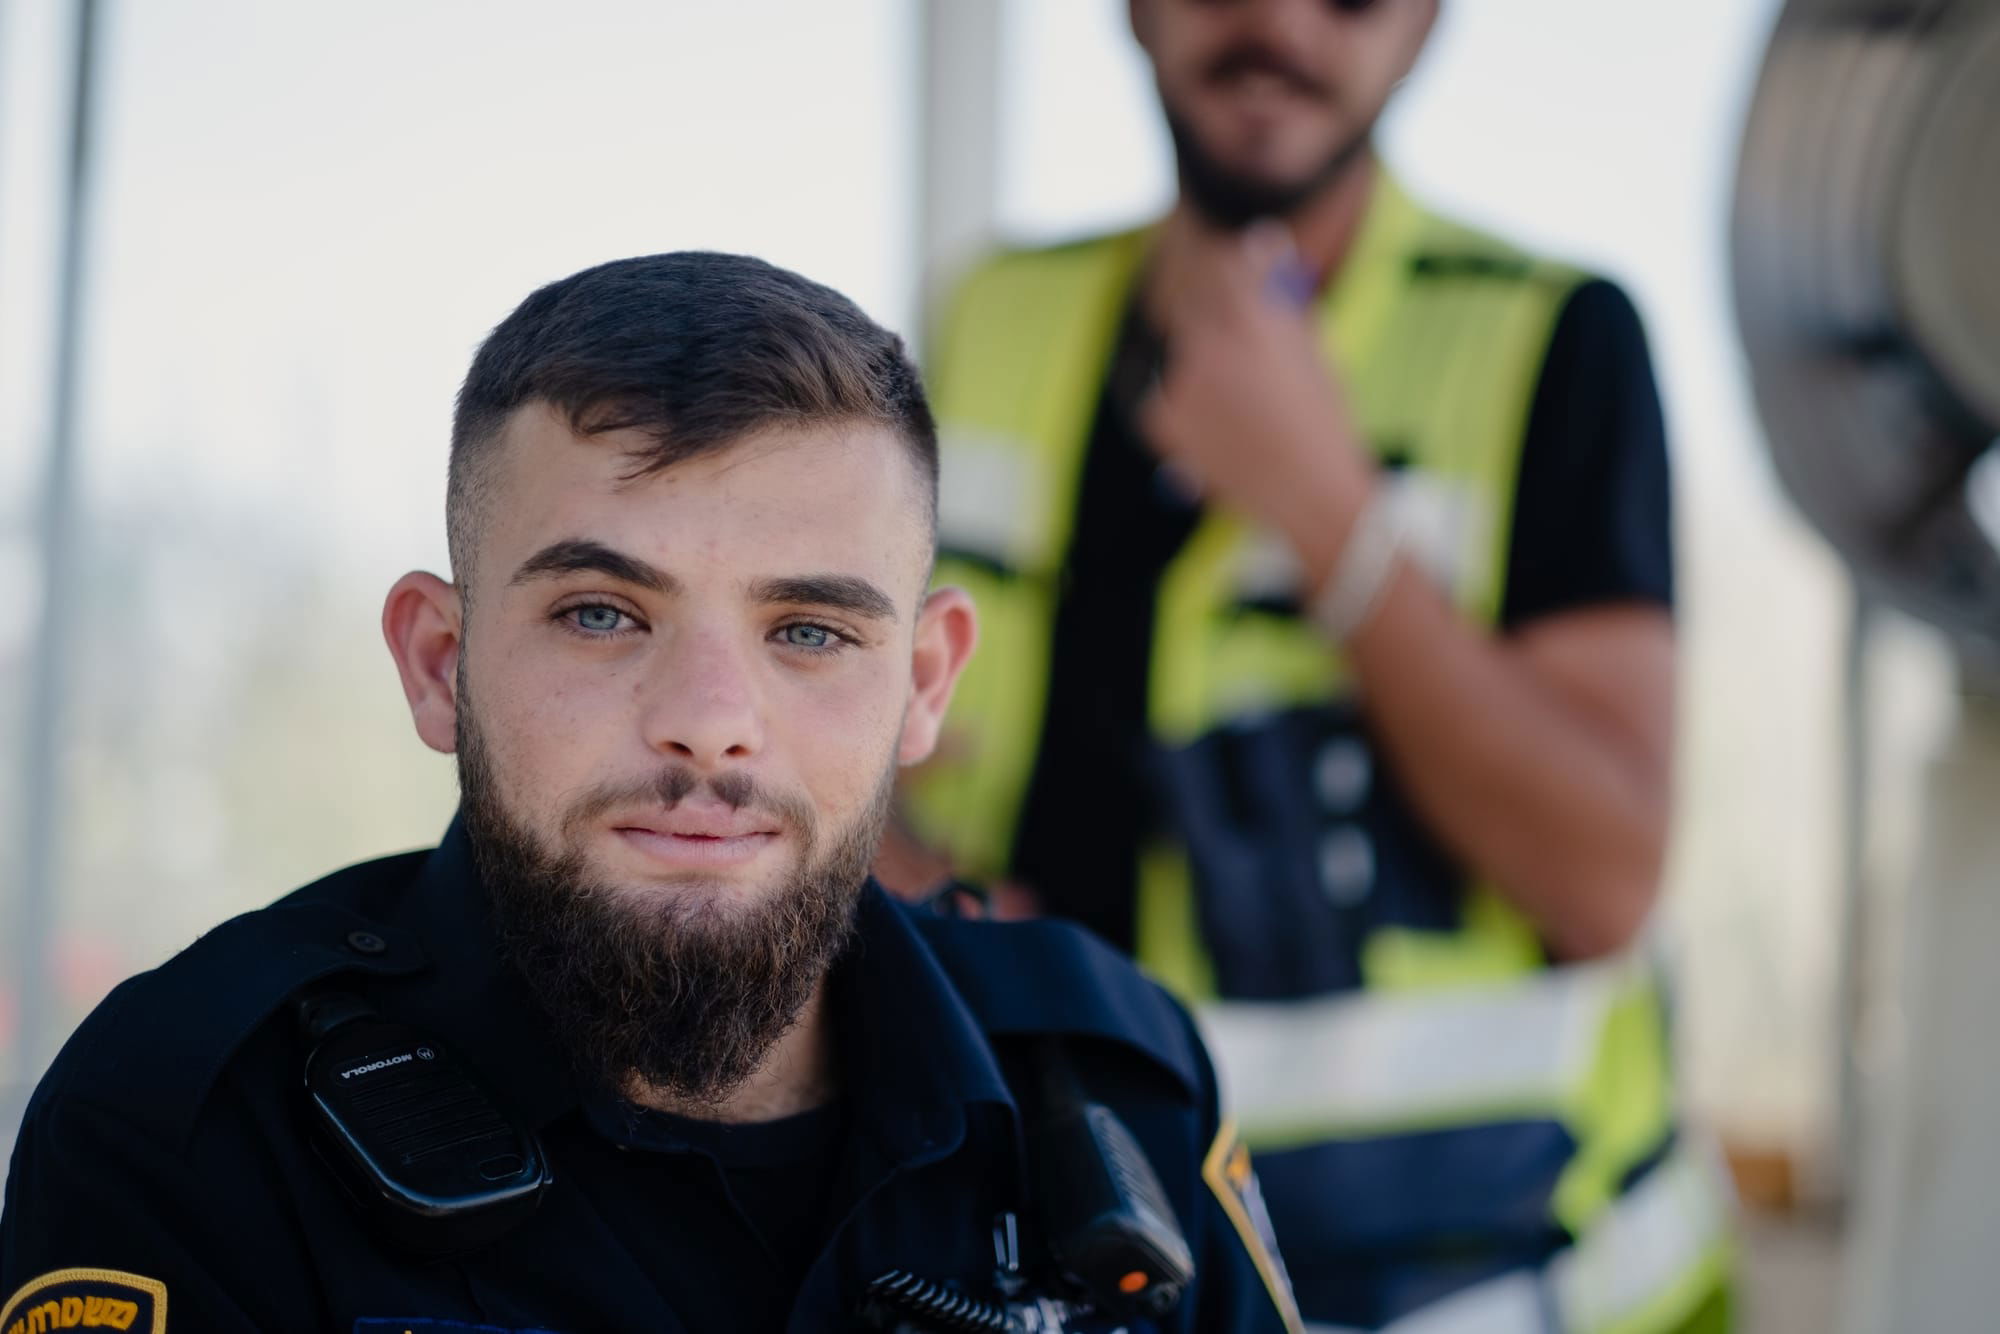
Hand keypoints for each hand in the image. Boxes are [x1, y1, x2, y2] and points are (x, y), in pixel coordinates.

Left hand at [1138, 219, 1374, 574]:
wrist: (1308, 492)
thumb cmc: (1321, 419)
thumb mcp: (1312, 349)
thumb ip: (1282, 300)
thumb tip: (1264, 250)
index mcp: (1250, 319)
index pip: (1229, 264)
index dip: (1241, 261)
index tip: (1250, 259)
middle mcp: (1206, 344)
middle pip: (1195, 301)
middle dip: (1216, 308)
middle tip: (1241, 337)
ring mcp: (1178, 383)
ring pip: (1183, 353)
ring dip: (1204, 363)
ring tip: (1245, 403)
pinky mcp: (1159, 419)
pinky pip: (1166, 395)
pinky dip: (1187, 404)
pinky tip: (1223, 429)